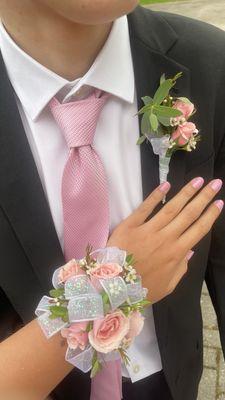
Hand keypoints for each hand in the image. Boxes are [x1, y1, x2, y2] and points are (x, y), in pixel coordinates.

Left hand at [107, 177, 223, 302]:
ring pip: (171, 208)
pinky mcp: (130, 226)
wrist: (112, 288)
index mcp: (176, 253)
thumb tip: (190, 251)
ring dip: (186, 192)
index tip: (219, 203)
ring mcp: (148, 230)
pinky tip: (166, 185)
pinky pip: (145, 208)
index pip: (198, 230)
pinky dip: (155, 196)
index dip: (210, 215)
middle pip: (189, 214)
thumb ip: (181, 269)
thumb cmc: (141, 290)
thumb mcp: (167, 286)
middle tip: (215, 183)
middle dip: (204, 198)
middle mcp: (166, 238)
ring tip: (197, 180)